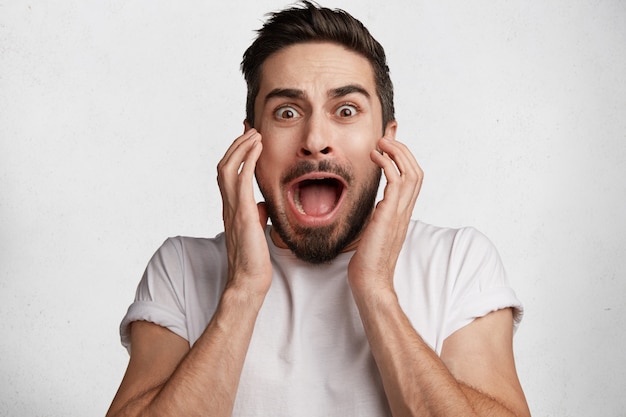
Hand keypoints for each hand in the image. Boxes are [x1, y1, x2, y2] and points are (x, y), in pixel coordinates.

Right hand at [217, 128, 271, 295]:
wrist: (249, 280)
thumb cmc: (254, 260)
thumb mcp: (256, 231)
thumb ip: (256, 215)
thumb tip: (263, 205)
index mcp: (231, 209)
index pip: (228, 174)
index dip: (236, 154)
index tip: (247, 138)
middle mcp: (228, 206)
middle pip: (224, 165)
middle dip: (236, 144)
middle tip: (250, 128)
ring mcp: (233, 209)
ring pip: (228, 168)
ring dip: (241, 147)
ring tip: (254, 133)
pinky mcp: (243, 215)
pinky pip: (241, 181)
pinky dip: (248, 160)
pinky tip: (257, 148)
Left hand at [348, 137, 422, 292]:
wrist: (370, 281)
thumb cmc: (368, 260)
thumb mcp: (374, 230)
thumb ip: (378, 216)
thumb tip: (374, 207)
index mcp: (402, 213)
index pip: (412, 178)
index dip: (403, 157)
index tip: (390, 142)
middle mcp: (405, 210)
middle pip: (416, 170)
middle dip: (402, 149)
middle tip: (386, 137)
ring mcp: (400, 212)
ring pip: (411, 172)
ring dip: (397, 152)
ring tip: (381, 142)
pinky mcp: (390, 215)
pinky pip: (396, 182)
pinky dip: (388, 164)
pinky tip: (375, 156)